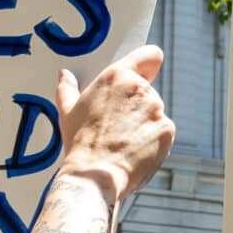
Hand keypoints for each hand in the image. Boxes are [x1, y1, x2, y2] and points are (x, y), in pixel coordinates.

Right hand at [54, 45, 174, 203]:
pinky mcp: (167, 131)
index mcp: (117, 77)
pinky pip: (162, 132)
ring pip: (154, 113)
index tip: (145, 73)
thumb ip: (68, 89)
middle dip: (135, 104)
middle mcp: (141, 89)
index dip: (148, 64)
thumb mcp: (67, 112)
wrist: (95, 177)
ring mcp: (157, 110)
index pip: (149, 55)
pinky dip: (152, 140)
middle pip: (147, 90)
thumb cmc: (79, 143)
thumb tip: (65, 75)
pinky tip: (134, 152)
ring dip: (144, 123)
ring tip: (122, 142)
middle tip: (116, 125)